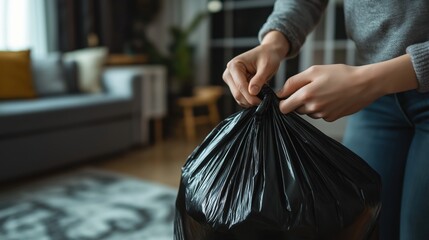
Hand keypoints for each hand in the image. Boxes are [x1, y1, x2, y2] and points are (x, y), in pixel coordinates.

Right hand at [223, 31, 288, 106]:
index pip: (240, 86)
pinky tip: (259, 97)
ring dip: (250, 101)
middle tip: (263, 103)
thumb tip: (252, 92)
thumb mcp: (267, 66)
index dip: (250, 96)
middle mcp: (228, 73)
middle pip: (237, 94)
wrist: (268, 53)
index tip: (261, 102)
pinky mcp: (234, 85)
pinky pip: (241, 97)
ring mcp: (230, 80)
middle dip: (250, 100)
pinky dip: (249, 100)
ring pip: (238, 97)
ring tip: (262, 98)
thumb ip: (259, 79)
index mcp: (234, 66)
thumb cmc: (268, 57)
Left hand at [277, 54, 417, 121]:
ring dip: (311, 104)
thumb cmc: (339, 74)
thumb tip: (280, 93)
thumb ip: (293, 82)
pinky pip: (320, 114)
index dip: (283, 101)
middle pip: (295, 110)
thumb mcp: (314, 71)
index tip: (287, 96)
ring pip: (308, 112)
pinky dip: (322, 107)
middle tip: (311, 88)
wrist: (365, 84)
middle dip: (298, 101)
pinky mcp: (331, 118)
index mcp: (306, 95)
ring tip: (324, 91)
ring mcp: (322, 115)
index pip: (284, 108)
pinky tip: (332, 97)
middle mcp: (313, 108)